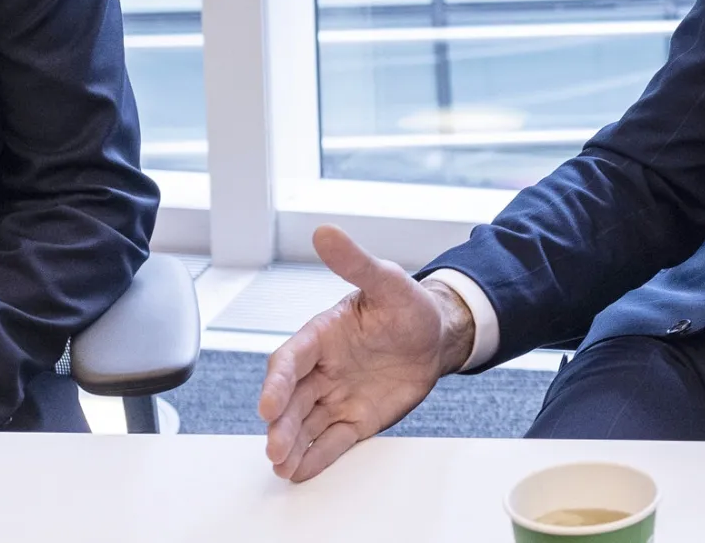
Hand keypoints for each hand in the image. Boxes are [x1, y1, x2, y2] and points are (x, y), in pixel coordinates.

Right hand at [258, 225, 475, 482]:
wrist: (436, 336)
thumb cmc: (406, 305)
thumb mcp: (385, 280)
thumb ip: (354, 262)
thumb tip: (326, 231)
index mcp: (321, 335)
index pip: (290, 360)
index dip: (276, 383)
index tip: (268, 404)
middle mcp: (323, 369)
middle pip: (292, 400)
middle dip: (280, 424)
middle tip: (274, 447)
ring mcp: (337, 396)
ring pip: (305, 424)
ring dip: (291, 445)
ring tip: (282, 467)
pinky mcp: (355, 419)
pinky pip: (331, 440)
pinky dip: (315, 457)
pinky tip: (300, 472)